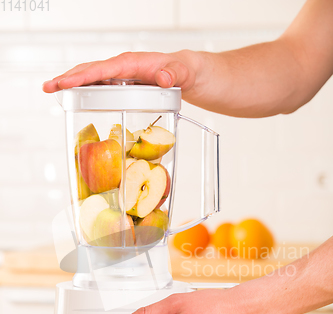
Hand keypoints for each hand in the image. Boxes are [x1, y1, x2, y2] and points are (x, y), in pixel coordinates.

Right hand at [42, 50, 199, 97]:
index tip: (66, 83)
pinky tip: (74, 100)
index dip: (84, 77)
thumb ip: (175, 74)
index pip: (104, 69)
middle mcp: (124, 69)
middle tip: (48, 88)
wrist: (191, 74)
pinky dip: (85, 91)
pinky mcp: (123, 86)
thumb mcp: (185, 73)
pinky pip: (100, 87)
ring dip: (72, 84)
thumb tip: (163, 78)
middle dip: (68, 78)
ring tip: (52, 92)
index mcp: (134, 64)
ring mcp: (122, 77)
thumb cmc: (187, 73)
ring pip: (92, 78)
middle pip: (91, 71)